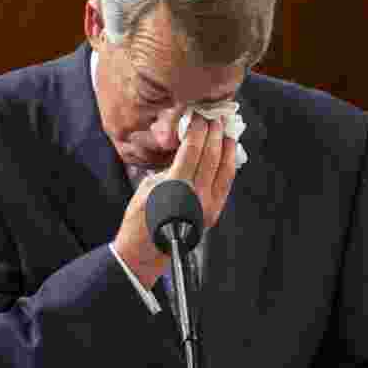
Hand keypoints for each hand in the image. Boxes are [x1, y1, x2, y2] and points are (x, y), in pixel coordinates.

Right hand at [112, 116, 238, 288]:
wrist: (145, 252)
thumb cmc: (139, 219)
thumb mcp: (147, 186)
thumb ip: (168, 166)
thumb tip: (184, 146)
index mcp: (176, 187)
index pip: (193, 149)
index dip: (197, 129)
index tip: (198, 115)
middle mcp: (197, 196)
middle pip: (212, 155)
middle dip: (214, 132)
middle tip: (214, 116)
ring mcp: (209, 205)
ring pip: (226, 168)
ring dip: (227, 146)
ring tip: (225, 130)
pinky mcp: (214, 212)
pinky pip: (226, 182)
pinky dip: (229, 163)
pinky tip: (227, 152)